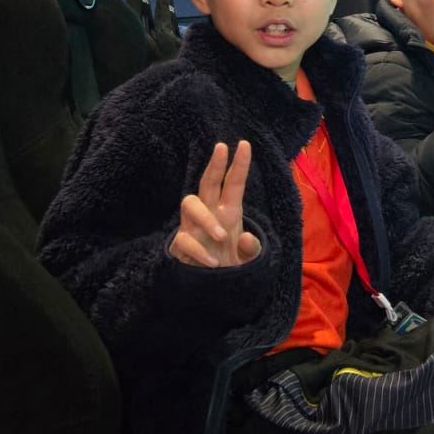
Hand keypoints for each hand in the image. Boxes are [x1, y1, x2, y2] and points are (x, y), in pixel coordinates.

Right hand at [169, 140, 261, 267]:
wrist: (213, 289)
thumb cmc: (231, 266)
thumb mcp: (248, 260)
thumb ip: (252, 250)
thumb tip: (247, 238)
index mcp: (229, 212)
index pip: (233, 183)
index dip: (239, 164)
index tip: (245, 144)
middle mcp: (210, 214)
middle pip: (207, 183)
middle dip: (214, 164)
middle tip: (221, 148)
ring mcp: (193, 227)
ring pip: (190, 204)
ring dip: (206, 218)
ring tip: (222, 236)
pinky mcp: (181, 244)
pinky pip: (184, 239)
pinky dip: (199, 250)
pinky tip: (213, 263)